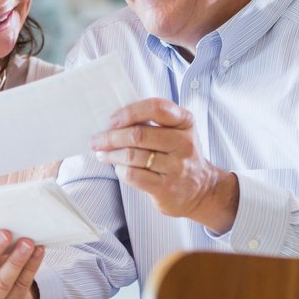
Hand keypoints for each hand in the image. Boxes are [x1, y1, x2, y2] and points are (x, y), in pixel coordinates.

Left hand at [92, 98, 239, 232]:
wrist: (202, 190)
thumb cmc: (181, 156)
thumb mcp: (178, 132)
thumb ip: (154, 122)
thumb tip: (114, 121)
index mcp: (185, 122)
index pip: (156, 108)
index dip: (130, 112)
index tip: (112, 120)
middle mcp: (184, 143)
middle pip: (139, 135)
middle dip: (111, 137)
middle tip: (97, 140)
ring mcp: (177, 167)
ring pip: (133, 156)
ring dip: (111, 154)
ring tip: (102, 154)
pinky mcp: (167, 188)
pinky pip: (134, 176)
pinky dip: (120, 170)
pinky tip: (117, 168)